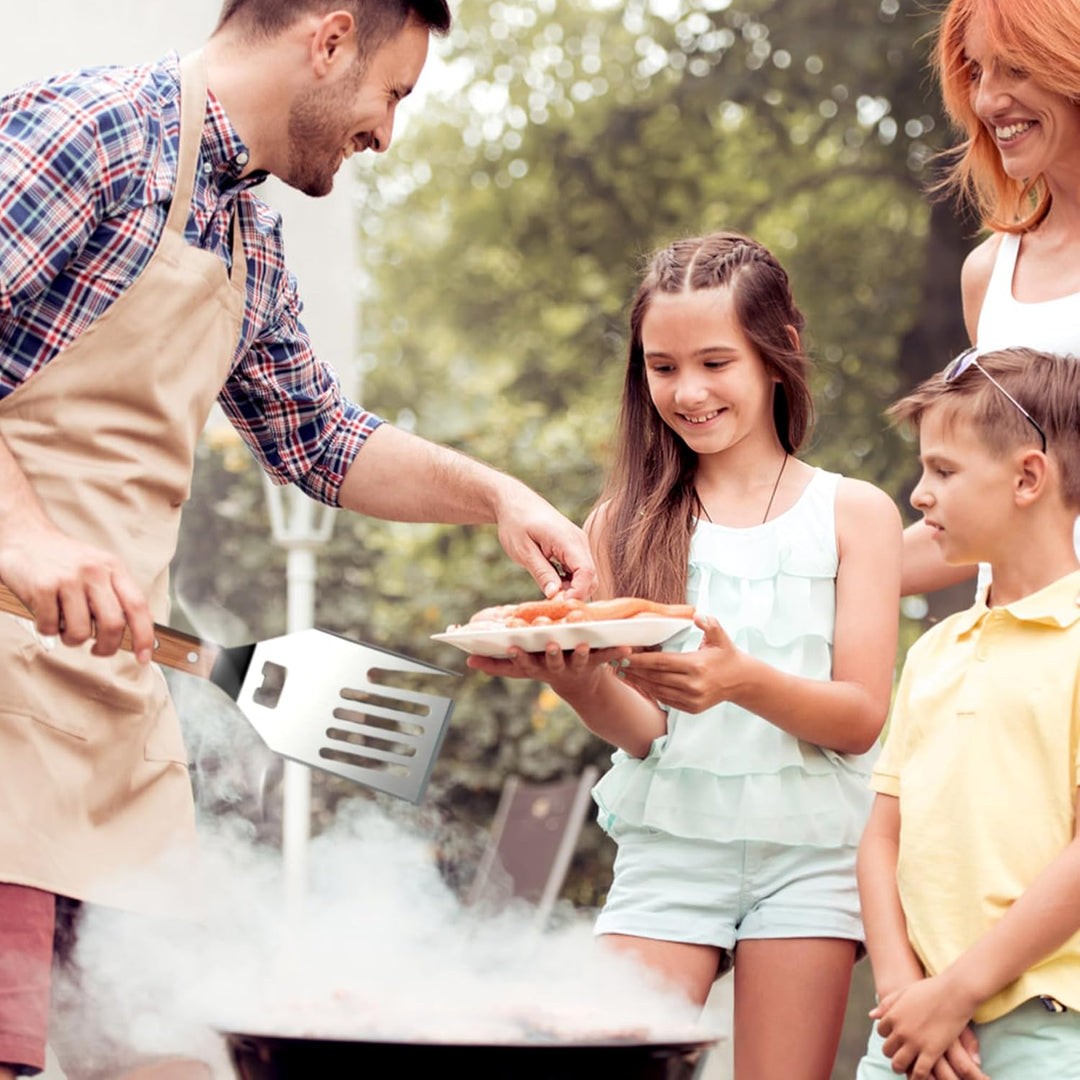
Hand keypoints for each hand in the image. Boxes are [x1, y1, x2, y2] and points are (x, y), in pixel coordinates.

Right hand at [0, 524, 153, 661]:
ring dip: (72, 639)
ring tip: (66, 626)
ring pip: (81, 632)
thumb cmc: (65, 559)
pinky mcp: (42, 587)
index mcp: (114, 568)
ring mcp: (68, 579)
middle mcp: (94, 572)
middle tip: (98, 650)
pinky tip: (47, 615)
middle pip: (113, 624)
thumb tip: (143, 624)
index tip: (144, 657)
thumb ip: (119, 593)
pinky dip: (49, 629)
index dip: (144, 636)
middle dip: (107, 647)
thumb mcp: (101, 567)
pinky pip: (51, 627)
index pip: (138, 606)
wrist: (26, 536)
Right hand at [467, 642, 629, 695]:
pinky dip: (617, 653)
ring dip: (583, 652)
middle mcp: (556, 668)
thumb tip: (467, 661)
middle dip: (551, 653)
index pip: (524, 663)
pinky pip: (608, 657)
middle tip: (551, 643)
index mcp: (536, 666)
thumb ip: (496, 665)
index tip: (512, 647)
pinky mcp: (597, 663)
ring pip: (580, 659)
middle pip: (552, 661)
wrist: (580, 687)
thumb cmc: (544, 666)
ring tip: (584, 642)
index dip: (519, 656)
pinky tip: (627, 647)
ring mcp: (577, 666)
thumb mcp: (521, 668)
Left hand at [494, 488, 596, 599]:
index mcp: (568, 540)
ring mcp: (580, 544)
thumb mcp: (523, 551)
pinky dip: (570, 581)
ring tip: (549, 590)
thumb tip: (555, 596)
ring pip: (587, 576)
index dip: (577, 593)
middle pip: (591, 577)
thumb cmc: (516, 523)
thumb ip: (541, 573)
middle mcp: (580, 541)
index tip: (560, 604)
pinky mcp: (575, 548)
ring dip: (572, 588)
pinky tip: (552, 581)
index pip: (586, 572)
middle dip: (575, 594)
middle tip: (551, 602)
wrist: (516, 503)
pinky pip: (580, 570)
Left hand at [620, 614, 741, 712]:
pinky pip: (665, 699)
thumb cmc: (727, 654)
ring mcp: (692, 699)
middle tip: (616, 663)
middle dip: (634, 670)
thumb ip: (709, 624)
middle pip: (655, 677)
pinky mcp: (691, 708)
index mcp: (696, 666)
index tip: (624, 655)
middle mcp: (693, 685)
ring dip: (639, 682)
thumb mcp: (721, 636)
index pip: (661, 662)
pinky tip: (640, 683)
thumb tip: (697, 615)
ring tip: (623, 673)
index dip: (641, 660)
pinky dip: (651, 691)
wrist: (742, 681)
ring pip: (658, 690)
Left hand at [871, 977, 986, 1079]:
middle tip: (901, 1054)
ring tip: (907, 1067)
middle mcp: (900, 1030)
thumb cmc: (931, 990)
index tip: (897, 1037)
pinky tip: (919, 1077)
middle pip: (887, 1050)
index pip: (881, 1032)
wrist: (954, 993)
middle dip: (893, 1052)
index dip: (889, 1035)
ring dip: (900, 1067)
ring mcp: (915, 1042)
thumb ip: (887, 1004)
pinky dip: (917, 1077)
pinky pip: (919, 1072)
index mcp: (893, 1015)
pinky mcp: (931, 1052)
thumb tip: (871, 1015)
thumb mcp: (904, 992)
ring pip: (899, 1064)